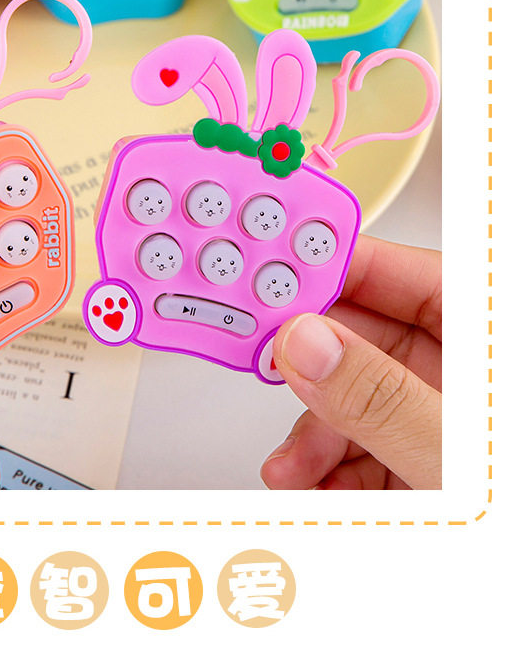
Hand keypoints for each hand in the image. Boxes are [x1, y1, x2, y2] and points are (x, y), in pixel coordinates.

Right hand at [261, 235, 440, 489]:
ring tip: (292, 465)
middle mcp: (459, 372)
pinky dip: (322, 466)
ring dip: (309, 429)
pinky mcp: (418, 457)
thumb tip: (309, 344)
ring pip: (349, 394)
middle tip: (265, 364)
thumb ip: (382, 398)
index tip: (280, 268)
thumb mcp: (457, 458)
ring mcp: (437, 416)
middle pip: (363, 334)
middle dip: (307, 362)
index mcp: (484, 345)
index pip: (405, 272)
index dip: (339, 264)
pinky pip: (355, 442)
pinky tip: (310, 485)